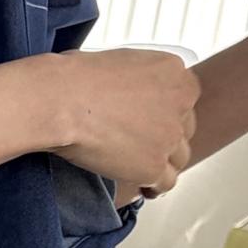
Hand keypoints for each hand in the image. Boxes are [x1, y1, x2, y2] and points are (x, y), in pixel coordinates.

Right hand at [50, 47, 200, 197]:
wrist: (61, 101)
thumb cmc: (76, 78)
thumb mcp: (122, 62)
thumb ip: (139, 80)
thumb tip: (129, 97)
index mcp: (173, 72)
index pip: (185, 99)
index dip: (167, 113)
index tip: (150, 120)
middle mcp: (180, 103)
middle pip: (185, 129)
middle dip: (166, 137)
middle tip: (143, 144)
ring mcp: (169, 137)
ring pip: (179, 157)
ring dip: (162, 162)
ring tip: (142, 167)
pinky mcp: (154, 166)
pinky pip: (166, 182)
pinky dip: (154, 185)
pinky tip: (143, 186)